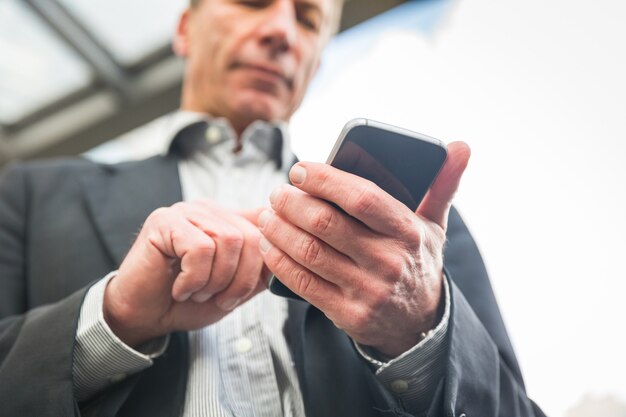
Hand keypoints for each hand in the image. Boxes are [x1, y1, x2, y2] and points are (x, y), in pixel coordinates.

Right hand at [103, 200, 267, 346]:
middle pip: (253, 236)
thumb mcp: (234, 289)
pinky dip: (194, 279)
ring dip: (216, 281)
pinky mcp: (165, 221)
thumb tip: (288, 255)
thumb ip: (260, 270)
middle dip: (242, 279)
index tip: (265, 278)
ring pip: (229, 241)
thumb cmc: (187, 303)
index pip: (267, 221)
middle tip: (220, 300)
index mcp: (229, 221)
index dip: (273, 249)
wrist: (143, 317)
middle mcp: (211, 210)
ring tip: (197, 293)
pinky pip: (200, 248)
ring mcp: (187, 212)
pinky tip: (180, 288)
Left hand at [258, 142, 469, 357]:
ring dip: (279, 229)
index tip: (300, 170)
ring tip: (268, 214)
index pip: (362, 198)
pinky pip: (303, 283)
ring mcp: (367, 290)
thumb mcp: (434, 225)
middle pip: (326, 225)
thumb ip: (442, 184)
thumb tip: (461, 146)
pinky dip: (279, 260)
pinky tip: (269, 243)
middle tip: (278, 192)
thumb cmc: (416, 261)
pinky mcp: (347, 314)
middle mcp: (388, 261)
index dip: (325, 180)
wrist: (418, 323)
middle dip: (292, 203)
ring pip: (309, 252)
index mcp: (408, 232)